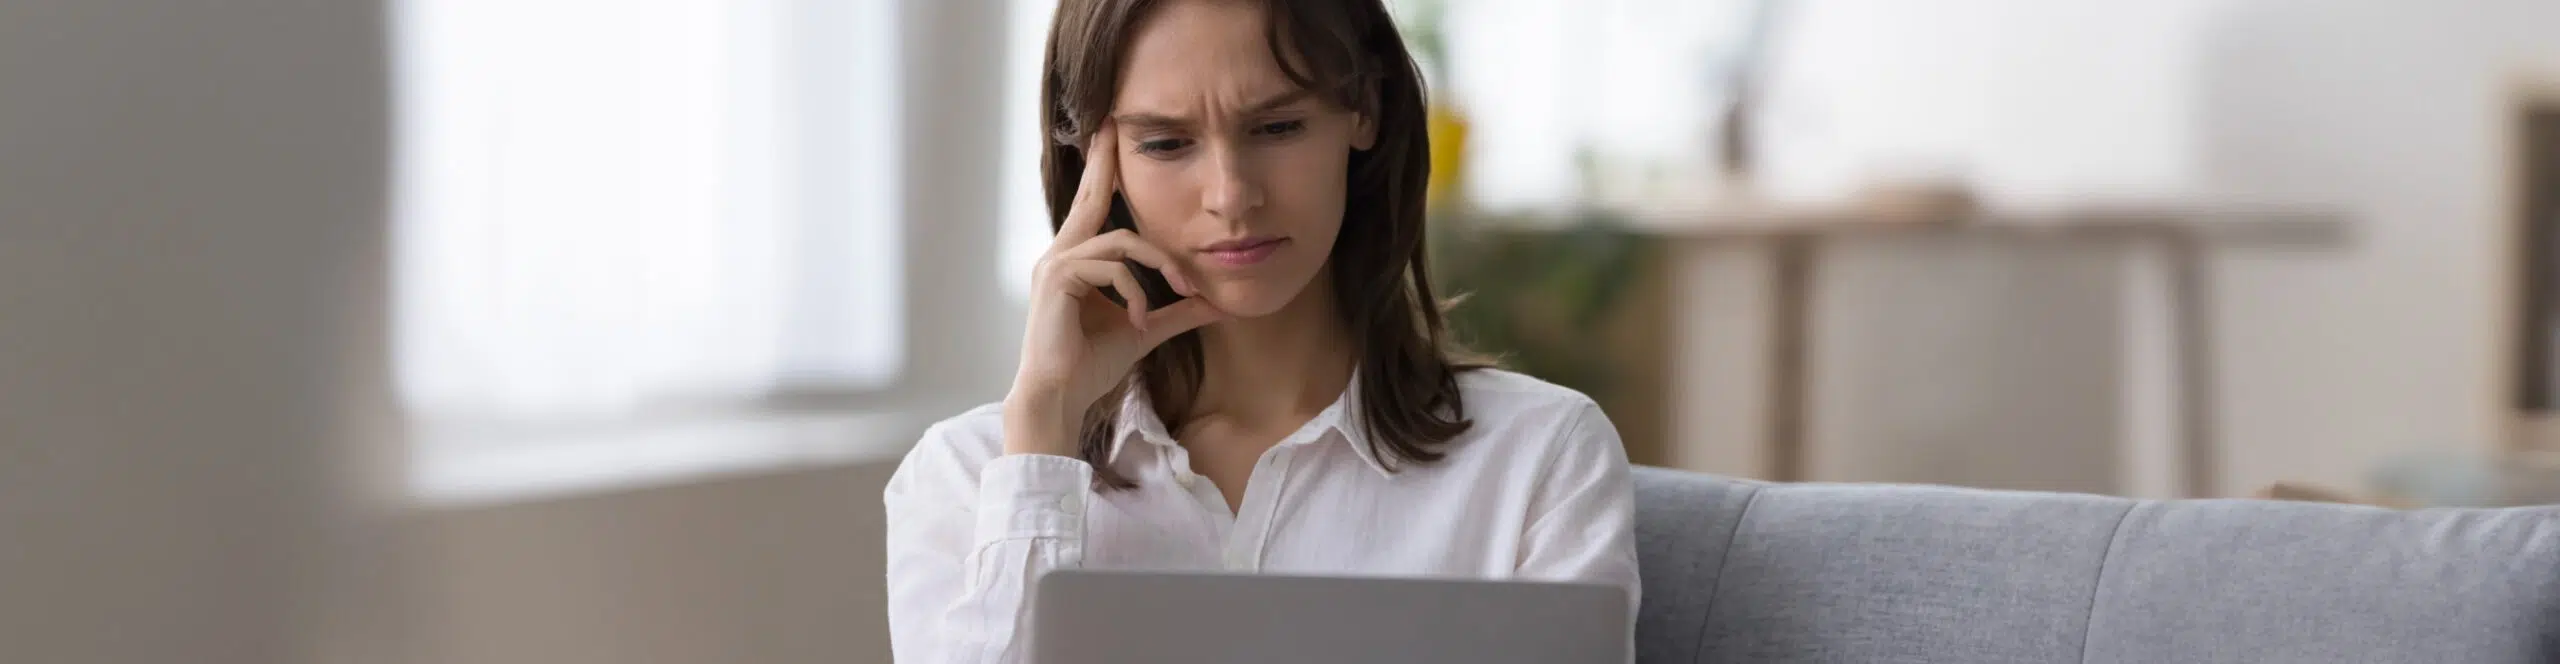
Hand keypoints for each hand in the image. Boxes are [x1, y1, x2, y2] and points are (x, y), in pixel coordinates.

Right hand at [1004, 121, 1227, 456]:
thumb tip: (1215, 303)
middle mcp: (1062, 255)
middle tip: (1113, 125)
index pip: (1094, 208)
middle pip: (1090, 197)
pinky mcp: (1059, 280)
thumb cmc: (1091, 365)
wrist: (1061, 397)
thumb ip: (1176, 313)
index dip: (1104, 174)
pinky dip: (1135, 293)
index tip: (1113, 141)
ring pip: (1120, 241)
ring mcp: (1056, 265)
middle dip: (1104, 161)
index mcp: (1078, 260)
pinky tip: (1142, 322)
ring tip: (1180, 292)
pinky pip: (1110, 268)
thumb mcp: (1145, 331)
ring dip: (1157, 265)